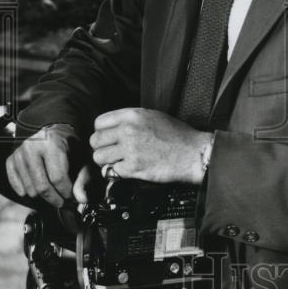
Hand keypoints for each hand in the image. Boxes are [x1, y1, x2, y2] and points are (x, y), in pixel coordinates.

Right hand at [6, 123, 76, 206]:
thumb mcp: (82, 156)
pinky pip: (15, 183)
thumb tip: (81, 199)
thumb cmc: (69, 145)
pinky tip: (35, 191)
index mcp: (52, 143)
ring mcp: (19, 153)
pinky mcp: (11, 159)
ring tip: (53, 194)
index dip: (66, 192)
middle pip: (41, 186)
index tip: (72, 199)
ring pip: (29, 189)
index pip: (57, 177)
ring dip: (42, 197)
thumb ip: (84, 177)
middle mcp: (32, 147)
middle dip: (54, 199)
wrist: (53, 131)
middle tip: (62, 202)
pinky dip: (25, 191)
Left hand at [89, 107, 209, 184]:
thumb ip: (132, 119)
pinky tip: (125, 170)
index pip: (99, 122)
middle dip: (101, 147)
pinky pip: (110, 171)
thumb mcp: (154, 116)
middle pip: (95, 140)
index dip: (101, 131)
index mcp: (133, 115)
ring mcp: (130, 149)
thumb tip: (114, 126)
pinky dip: (115, 173)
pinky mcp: (134, 167)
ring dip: (105, 161)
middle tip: (109, 151)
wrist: (192, 153)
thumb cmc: (178, 136)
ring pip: (99, 157)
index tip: (106, 137)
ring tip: (116, 161)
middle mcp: (129, 130)